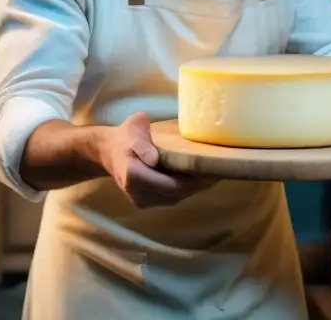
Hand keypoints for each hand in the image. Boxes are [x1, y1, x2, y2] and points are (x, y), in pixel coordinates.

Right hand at [100, 112, 218, 208]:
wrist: (109, 151)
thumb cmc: (125, 135)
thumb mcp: (132, 129)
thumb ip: (142, 143)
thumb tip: (153, 159)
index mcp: (134, 175)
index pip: (170, 184)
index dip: (193, 180)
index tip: (211, 170)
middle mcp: (138, 193)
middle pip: (176, 193)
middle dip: (199, 184)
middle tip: (221, 170)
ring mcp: (142, 201)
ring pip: (176, 197)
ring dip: (195, 187)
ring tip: (215, 172)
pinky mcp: (148, 202)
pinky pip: (172, 197)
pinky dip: (187, 188)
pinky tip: (200, 178)